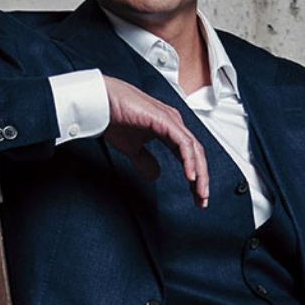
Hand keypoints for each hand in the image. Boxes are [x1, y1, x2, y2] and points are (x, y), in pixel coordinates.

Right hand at [100, 76, 208, 207]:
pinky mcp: (165, 120)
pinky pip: (183, 143)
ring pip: (194, 149)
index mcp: (169, 129)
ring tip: (200, 193)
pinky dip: (189, 160)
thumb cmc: (115, 119)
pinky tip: (190, 176)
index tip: (196, 196)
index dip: (195, 176)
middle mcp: (175, 124)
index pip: (189, 155)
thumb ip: (145, 161)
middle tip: (202, 200)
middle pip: (196, 154)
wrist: (101, 103)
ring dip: (199, 173)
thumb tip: (156, 176)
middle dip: (202, 178)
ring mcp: (172, 121)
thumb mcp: (132, 148)